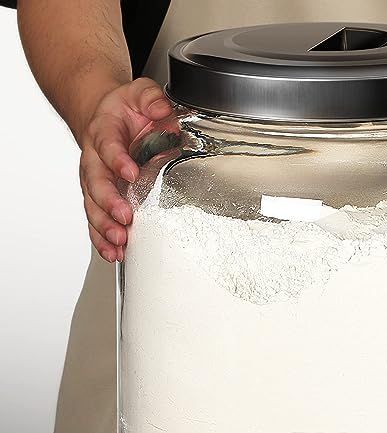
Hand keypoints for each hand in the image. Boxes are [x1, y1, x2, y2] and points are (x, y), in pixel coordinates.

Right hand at [78, 78, 172, 261]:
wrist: (105, 115)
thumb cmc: (126, 110)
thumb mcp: (142, 94)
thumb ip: (152, 99)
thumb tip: (163, 109)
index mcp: (104, 132)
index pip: (108, 147)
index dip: (117, 160)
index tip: (131, 173)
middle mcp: (94, 159)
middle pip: (95, 183)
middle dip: (109, 202)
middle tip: (124, 217)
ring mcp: (95, 180)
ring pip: (92, 206)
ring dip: (104, 226)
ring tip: (118, 242)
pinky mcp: (99, 197)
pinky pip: (96, 220)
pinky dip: (103, 238)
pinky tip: (113, 253)